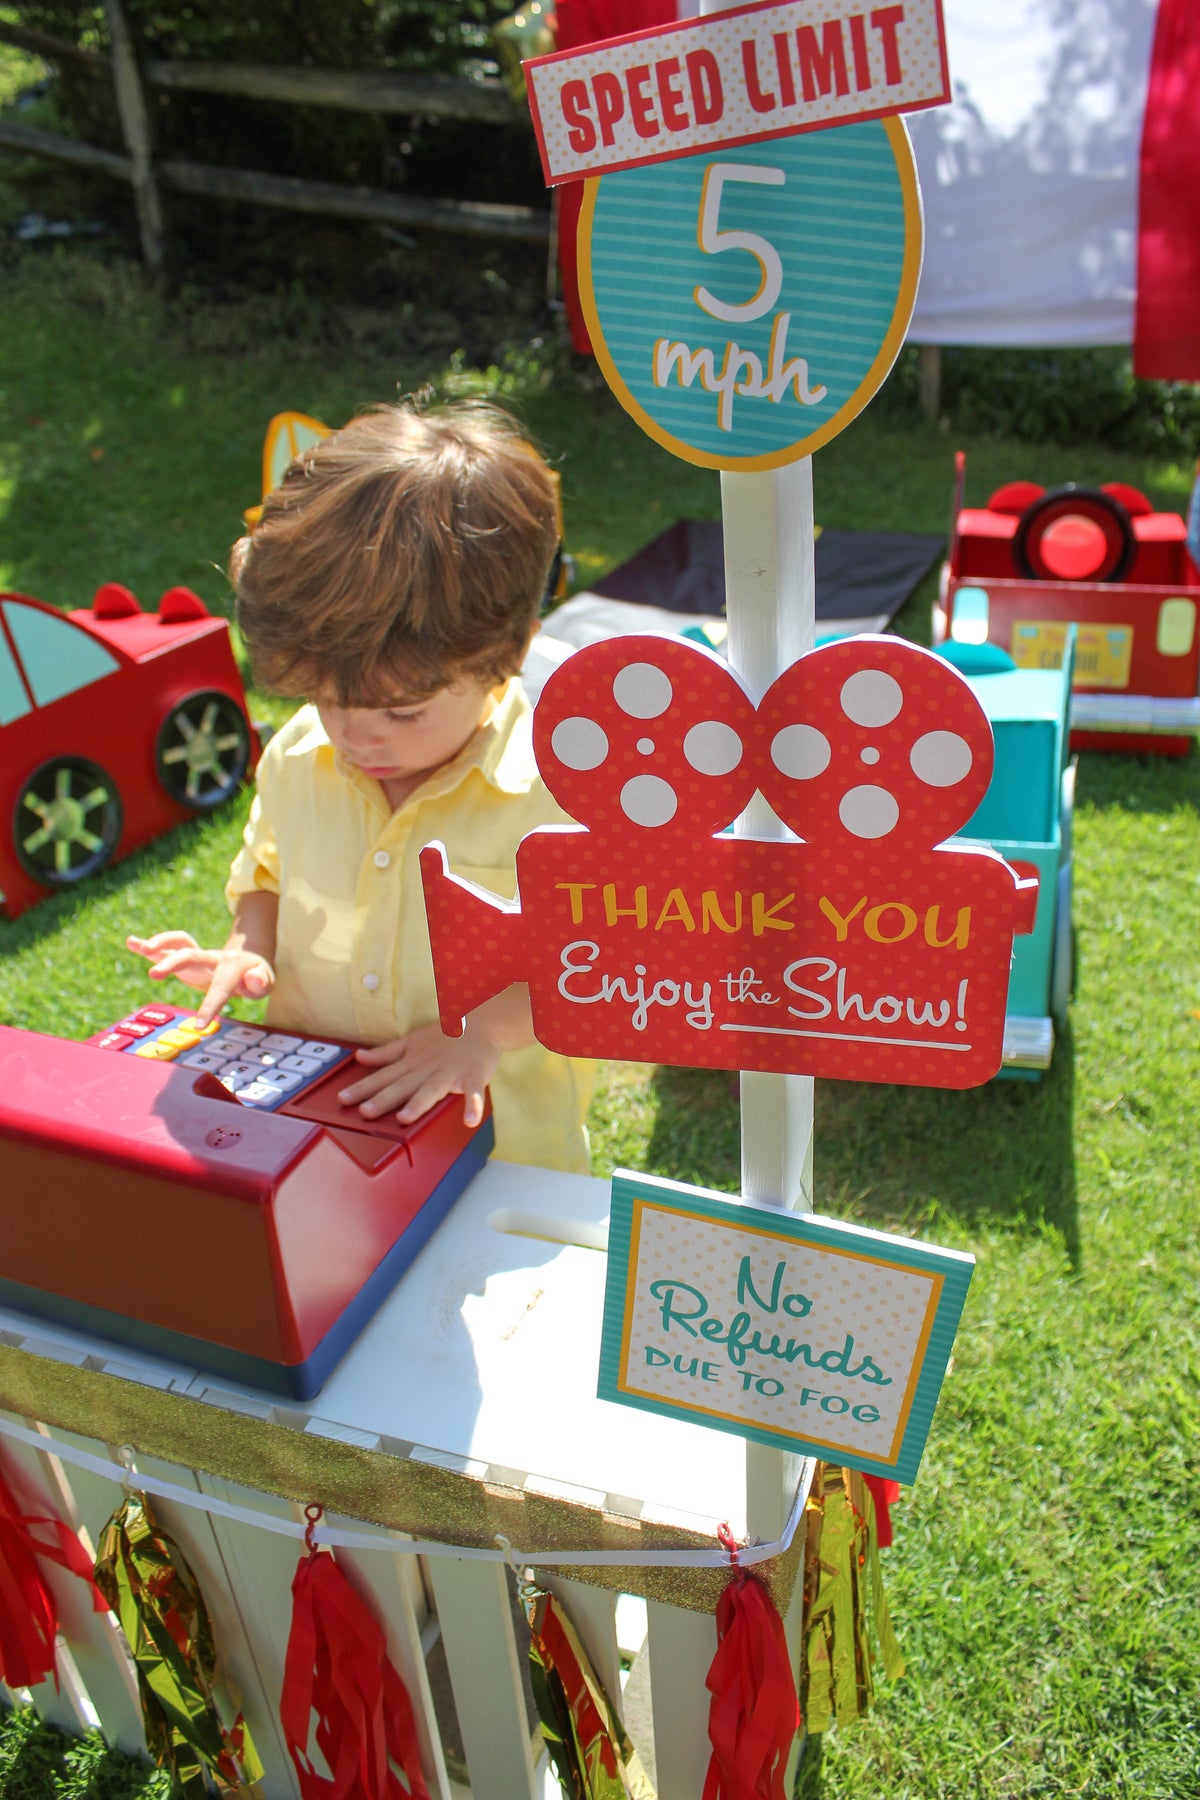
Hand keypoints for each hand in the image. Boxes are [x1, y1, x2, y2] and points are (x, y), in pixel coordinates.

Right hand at [125, 931, 274, 1025]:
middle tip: (153, 975)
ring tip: (137, 945)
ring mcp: (198, 957)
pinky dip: (149, 946)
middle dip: (173, 963)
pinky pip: (168, 949)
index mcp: (232, 967)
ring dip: (159, 943)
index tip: (199, 1026)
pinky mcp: (187, 959)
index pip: (220, 988)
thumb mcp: (265, 982)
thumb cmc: (255, 977)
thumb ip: (260, 982)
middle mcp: (211, 958)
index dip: (210, 1006)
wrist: (248, 961)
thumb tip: (252, 979)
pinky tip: (132, 942)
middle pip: (191, 956)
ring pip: (178, 945)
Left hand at [336, 1019, 499, 1128]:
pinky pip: (473, 1092)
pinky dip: (473, 1105)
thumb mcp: (411, 1042)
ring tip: (405, 1118)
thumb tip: (359, 1057)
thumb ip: (385, 1053)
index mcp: (412, 1062)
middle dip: (383, 1099)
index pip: (383, 1077)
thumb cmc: (445, 1037)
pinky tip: (470, 1120)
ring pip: (432, 1089)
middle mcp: (427, 1068)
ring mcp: (450, 1072)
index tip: (343, 1098)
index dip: (363, 1088)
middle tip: (365, 1112)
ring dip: (419, 1103)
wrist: (482, 1024)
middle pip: (402, 1085)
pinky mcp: (473, 1076)